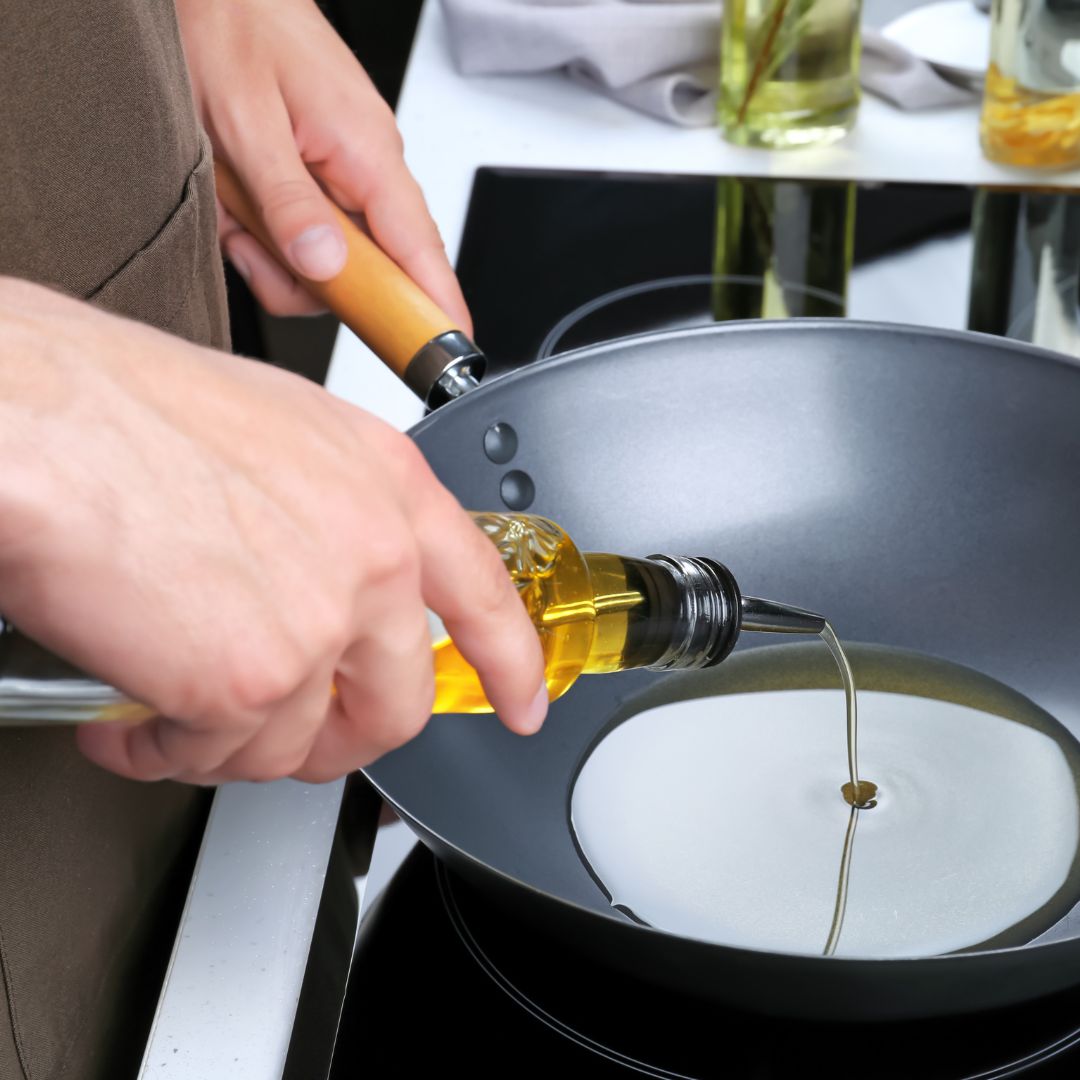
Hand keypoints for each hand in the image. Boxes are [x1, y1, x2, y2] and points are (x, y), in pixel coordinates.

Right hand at [0, 280, 544, 783]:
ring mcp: (320, 624)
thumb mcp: (279, 434)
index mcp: (388, 487)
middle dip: (337, 736)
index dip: (510, 662)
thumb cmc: (126, 409)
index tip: (522, 702)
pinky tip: (131, 721)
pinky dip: (168, 753)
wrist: (37, 419)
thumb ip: (330, 517)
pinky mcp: (251, 683)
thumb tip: (325, 580)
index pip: (482, 595)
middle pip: (395, 702)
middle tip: (286, 733)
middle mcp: (374, 557)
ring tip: (173, 713)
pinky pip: (219, 756)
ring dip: (232, 744)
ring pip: (299, 742)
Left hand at [176, 0, 470, 329]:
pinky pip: (301, 235)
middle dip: (305, 277)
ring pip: (326, 262)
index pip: (421, 249)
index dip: (439, 305)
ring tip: (233, 204)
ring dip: (270, 250)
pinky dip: (259, 231)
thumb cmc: (228, 24)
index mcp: (367, 152)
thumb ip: (289, 203)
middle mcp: (365, 168)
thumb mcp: (246, 122)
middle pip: (366, 271)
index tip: (452, 351)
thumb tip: (328, 267)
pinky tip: (235, 198)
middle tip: (252, 242)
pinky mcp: (316, 178)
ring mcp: (341, 175)